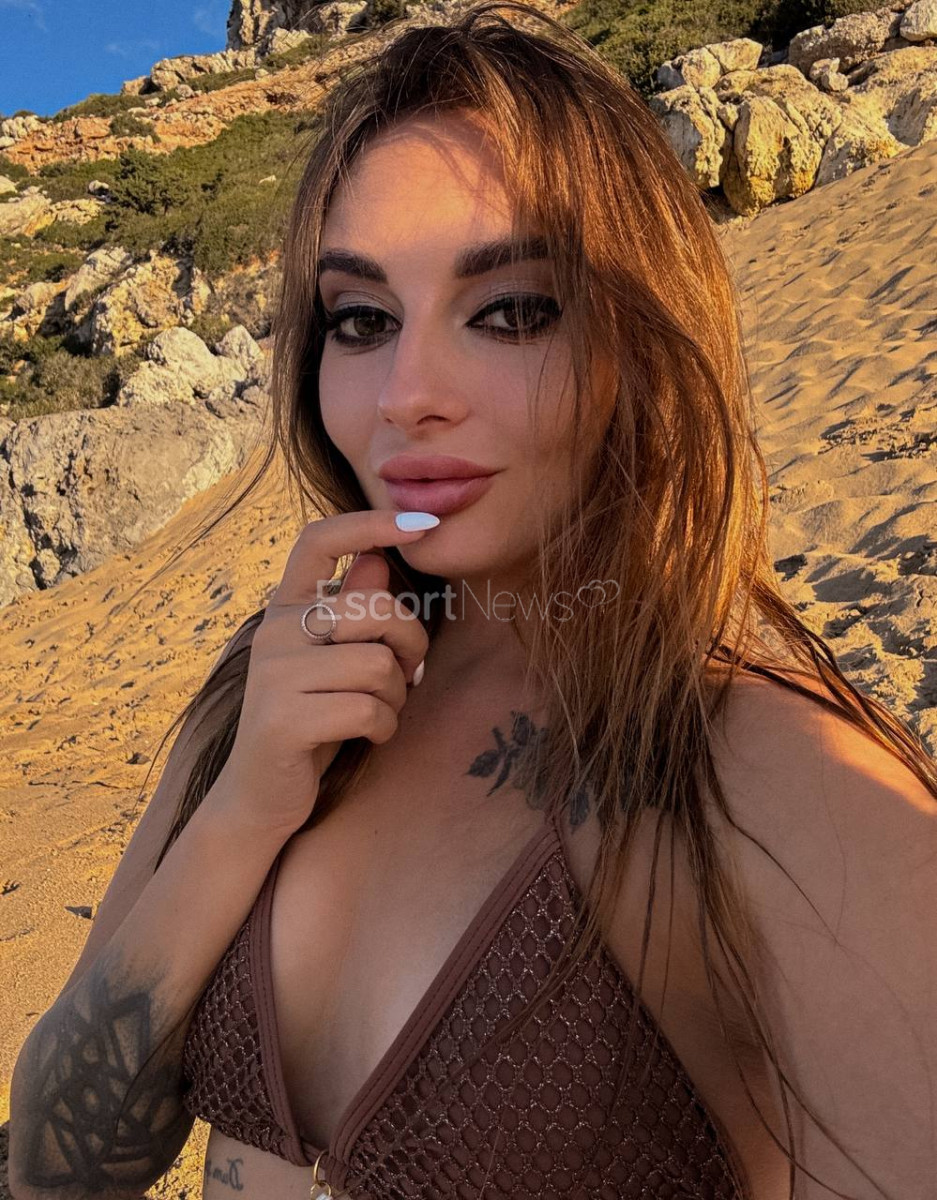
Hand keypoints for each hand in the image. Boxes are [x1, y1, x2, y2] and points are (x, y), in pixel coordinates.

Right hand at [210, 509, 434, 835]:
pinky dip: (384, 728)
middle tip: (406, 675)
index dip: (371, 523)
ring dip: (396, 697)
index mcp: (286, 609)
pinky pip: (368, 709)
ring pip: (378, 665)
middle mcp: (274, 632)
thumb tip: (378, 559)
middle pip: (375, 609)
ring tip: (377, 713)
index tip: (422, 526)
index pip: (319, 540)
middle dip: (410, 645)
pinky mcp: (283, 720)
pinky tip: (367, 737)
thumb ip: (352, 612)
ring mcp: (273, 675)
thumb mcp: (335, 662)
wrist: (261, 798)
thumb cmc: (312, 721)